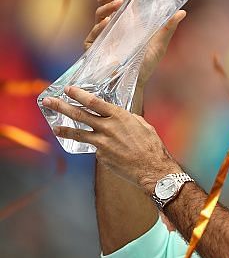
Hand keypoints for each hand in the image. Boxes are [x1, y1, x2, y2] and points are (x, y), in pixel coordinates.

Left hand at [43, 86, 177, 190]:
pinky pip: (96, 149)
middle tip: (48, 101)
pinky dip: (98, 147)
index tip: (68, 89)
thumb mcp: (142, 125)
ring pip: (78, 134)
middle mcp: (107, 128)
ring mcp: (102, 143)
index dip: (79, 94)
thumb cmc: (151, 145)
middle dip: (61, 106)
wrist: (151, 168)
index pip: (93, 101)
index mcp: (119, 116)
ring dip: (64, 129)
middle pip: (79, 115)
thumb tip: (119, 118)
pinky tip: (108, 151)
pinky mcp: (101, 156)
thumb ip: (127, 119)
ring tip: (55, 128)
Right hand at [86, 0, 186, 88]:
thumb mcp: (159, 45)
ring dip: (108, 7)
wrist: (135, 83)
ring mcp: (102, 35)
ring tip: (118, 5)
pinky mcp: (93, 47)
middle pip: (106, 3)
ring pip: (99, 15)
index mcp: (128, 21)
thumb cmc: (146, 64)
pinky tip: (108, 23)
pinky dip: (100, 26)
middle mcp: (113, 25)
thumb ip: (168, 27)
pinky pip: (94, 34)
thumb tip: (182, 11)